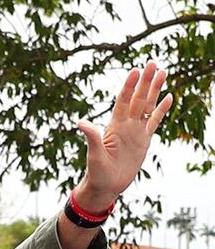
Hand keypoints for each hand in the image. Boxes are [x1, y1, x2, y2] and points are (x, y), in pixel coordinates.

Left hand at [75, 61, 172, 211]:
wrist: (106, 185)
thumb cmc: (97, 172)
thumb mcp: (94, 154)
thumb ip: (92, 137)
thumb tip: (80, 123)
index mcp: (114, 126)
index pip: (123, 101)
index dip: (129, 86)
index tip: (135, 71)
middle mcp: (126, 125)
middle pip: (138, 98)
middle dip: (145, 81)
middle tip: (153, 63)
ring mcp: (136, 131)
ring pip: (147, 106)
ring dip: (154, 90)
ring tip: (163, 72)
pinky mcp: (144, 140)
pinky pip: (154, 121)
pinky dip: (161, 110)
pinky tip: (169, 97)